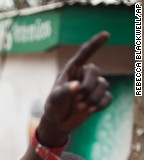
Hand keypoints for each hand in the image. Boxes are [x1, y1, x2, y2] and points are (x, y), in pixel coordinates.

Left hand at [39, 31, 111, 145]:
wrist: (58, 122)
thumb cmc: (53, 106)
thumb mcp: (54, 99)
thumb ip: (63, 92)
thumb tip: (77, 86)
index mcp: (72, 70)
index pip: (85, 54)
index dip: (95, 43)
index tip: (106, 34)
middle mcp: (84, 75)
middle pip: (96, 72)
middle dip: (87, 87)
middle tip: (76, 100)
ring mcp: (93, 86)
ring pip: (103, 85)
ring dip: (92, 99)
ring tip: (79, 107)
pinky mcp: (100, 97)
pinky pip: (107, 98)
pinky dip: (99, 105)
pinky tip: (90, 110)